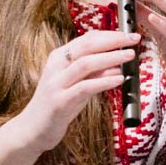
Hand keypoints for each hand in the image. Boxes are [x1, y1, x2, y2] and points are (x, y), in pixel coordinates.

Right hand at [11, 28, 139, 150]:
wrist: (32, 129)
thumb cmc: (57, 106)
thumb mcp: (76, 84)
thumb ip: (93, 73)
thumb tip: (117, 62)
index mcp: (59, 58)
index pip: (86, 39)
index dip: (109, 34)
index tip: (129, 35)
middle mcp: (56, 67)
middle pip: (86, 46)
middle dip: (113, 40)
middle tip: (133, 40)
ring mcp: (56, 84)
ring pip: (85, 64)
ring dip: (110, 58)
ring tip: (129, 57)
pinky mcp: (60, 102)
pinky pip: (84, 87)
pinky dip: (104, 81)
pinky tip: (119, 79)